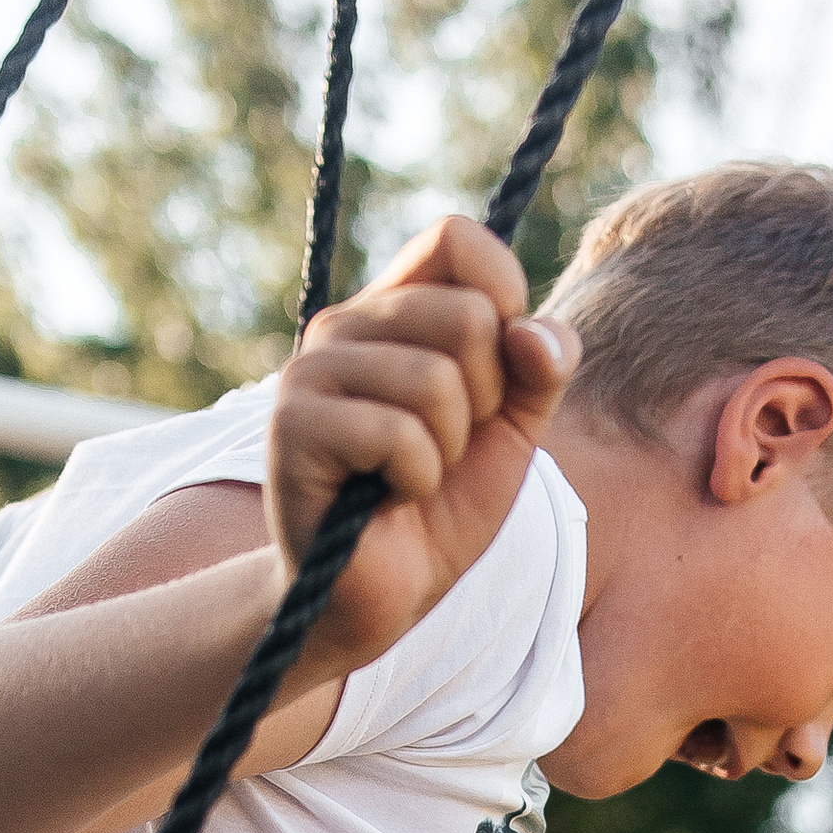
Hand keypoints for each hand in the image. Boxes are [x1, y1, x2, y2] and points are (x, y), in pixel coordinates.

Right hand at [267, 213, 578, 670]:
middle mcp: (346, 325)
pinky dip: (416, 480)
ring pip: (437, 380)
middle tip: (446, 447)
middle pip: (467, 316)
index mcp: (396, 308)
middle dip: (486, 402)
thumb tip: (532, 331)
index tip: (500, 370)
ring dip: (449, 450)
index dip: (504, 296)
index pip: (458, 238)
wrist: (384, 594)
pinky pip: (399, 433)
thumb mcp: (514, 429)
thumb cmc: (443, 505)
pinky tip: (386, 498)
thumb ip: (540, 369)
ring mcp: (311, 371)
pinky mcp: (292, 425)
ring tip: (413, 476)